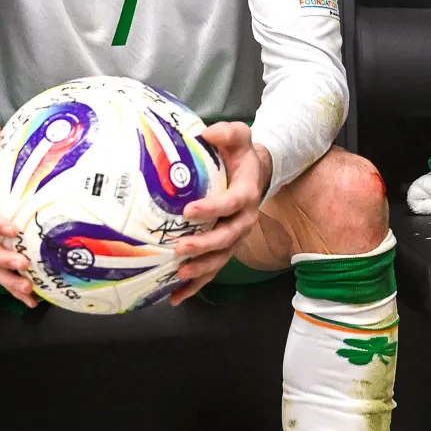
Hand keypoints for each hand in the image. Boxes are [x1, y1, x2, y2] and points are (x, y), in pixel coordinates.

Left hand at [170, 121, 270, 303]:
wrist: (255, 174)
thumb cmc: (240, 155)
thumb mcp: (239, 136)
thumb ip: (227, 132)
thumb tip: (206, 132)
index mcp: (246, 194)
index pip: (231, 203)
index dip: (213, 208)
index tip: (189, 211)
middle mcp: (244, 220)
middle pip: (227, 238)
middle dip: (204, 246)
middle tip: (180, 249)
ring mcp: (235, 238)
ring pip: (221, 259)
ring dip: (201, 270)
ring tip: (179, 274)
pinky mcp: (225, 249)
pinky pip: (212, 270)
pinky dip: (195, 286)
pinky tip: (175, 297)